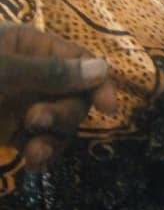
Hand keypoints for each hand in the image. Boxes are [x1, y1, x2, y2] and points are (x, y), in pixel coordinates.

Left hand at [0, 24, 115, 168]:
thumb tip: (104, 68)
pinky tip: (32, 164)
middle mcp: (32, 74)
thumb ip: (49, 72)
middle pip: (75, 96)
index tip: (108, 108)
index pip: (78, 60)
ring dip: (53, 140)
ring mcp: (22, 104)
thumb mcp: (1, 71)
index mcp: (29, 46)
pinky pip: (41, 142)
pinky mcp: (12, 132)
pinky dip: (41, 154)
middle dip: (63, 114)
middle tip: (38, 121)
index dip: (98, 83)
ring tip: (33, 155)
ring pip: (61, 123)